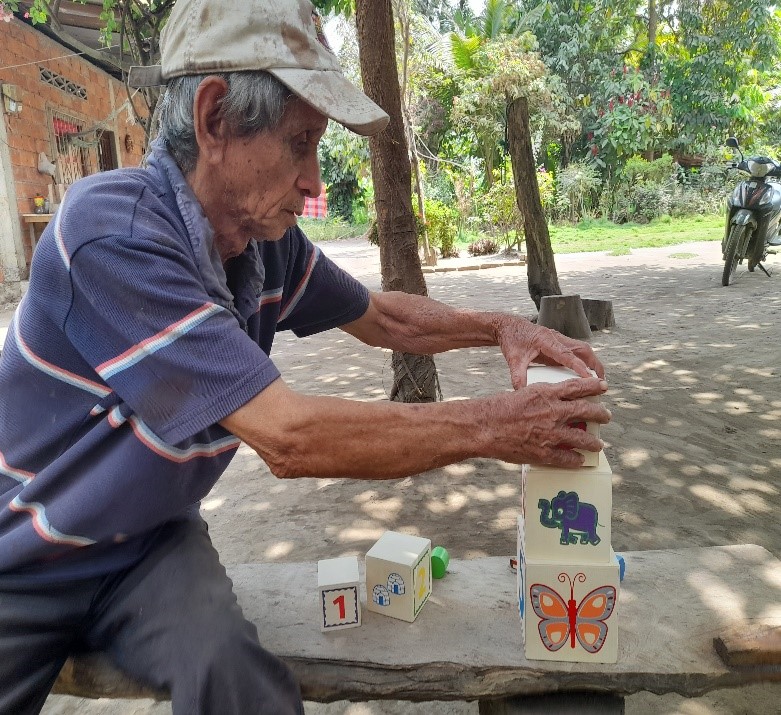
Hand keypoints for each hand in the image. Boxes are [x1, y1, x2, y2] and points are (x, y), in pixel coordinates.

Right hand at [479, 377, 609, 467]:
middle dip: (600, 414)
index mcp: (546, 393)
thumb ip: (540, 398)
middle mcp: (553, 412)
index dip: (593, 386)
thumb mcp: (522, 393)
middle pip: (586, 411)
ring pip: (582, 438)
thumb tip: (551, 403)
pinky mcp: (544, 452)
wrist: (484, 427)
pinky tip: (580, 461)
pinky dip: (576, 460)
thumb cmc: (497, 409)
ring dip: (593, 442)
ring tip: (599, 444)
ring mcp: (551, 433)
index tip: (603, 385)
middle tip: (606, 416)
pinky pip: (567, 458)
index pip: (577, 387)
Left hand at [495, 315, 604, 388]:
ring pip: (581, 349)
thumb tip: (520, 392)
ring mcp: (559, 339)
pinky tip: (585, 373)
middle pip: (582, 349)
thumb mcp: (513, 359)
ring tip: (598, 378)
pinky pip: (575, 351)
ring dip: (591, 361)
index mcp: (546, 340)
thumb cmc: (512, 339)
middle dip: (594, 364)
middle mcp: (556, 337)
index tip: (590, 378)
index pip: (567, 355)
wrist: (509, 326)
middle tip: (601, 380)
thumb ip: (517, 376)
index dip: (579, 367)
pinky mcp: (558, 342)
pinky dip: (583, 360)